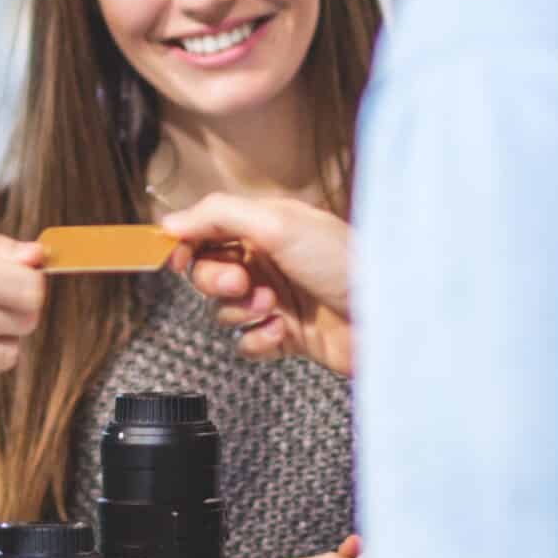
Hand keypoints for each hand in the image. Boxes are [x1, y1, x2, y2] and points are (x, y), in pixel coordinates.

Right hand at [162, 194, 355, 375]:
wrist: (386, 318)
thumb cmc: (344, 263)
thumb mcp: (278, 223)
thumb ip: (219, 215)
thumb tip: (172, 220)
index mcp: (266, 226)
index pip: (208, 229)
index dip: (186, 242)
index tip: (174, 256)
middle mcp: (268, 260)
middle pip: (208, 271)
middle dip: (216, 280)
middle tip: (240, 282)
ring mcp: (276, 299)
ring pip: (223, 310)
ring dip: (241, 310)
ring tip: (272, 306)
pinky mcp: (285, 335)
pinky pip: (245, 342)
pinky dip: (258, 339)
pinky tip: (283, 332)